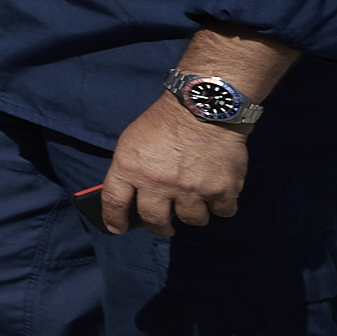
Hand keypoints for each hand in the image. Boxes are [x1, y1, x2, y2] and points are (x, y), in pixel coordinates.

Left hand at [101, 92, 250, 235]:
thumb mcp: (132, 140)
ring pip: (192, 220)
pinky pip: (222, 212)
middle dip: (159, 227)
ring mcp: (190, 189)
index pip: (115, 204)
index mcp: (129, 167)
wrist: (204, 106)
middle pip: (155, 221)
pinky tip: (218, 192)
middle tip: (164, 225)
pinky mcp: (221, 190)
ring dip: (193, 214)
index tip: (117, 228)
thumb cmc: (165, 122)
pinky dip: (221, 205)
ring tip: (195, 201)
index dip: (114, 220)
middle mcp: (158, 182)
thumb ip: (129, 170)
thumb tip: (130, 198)